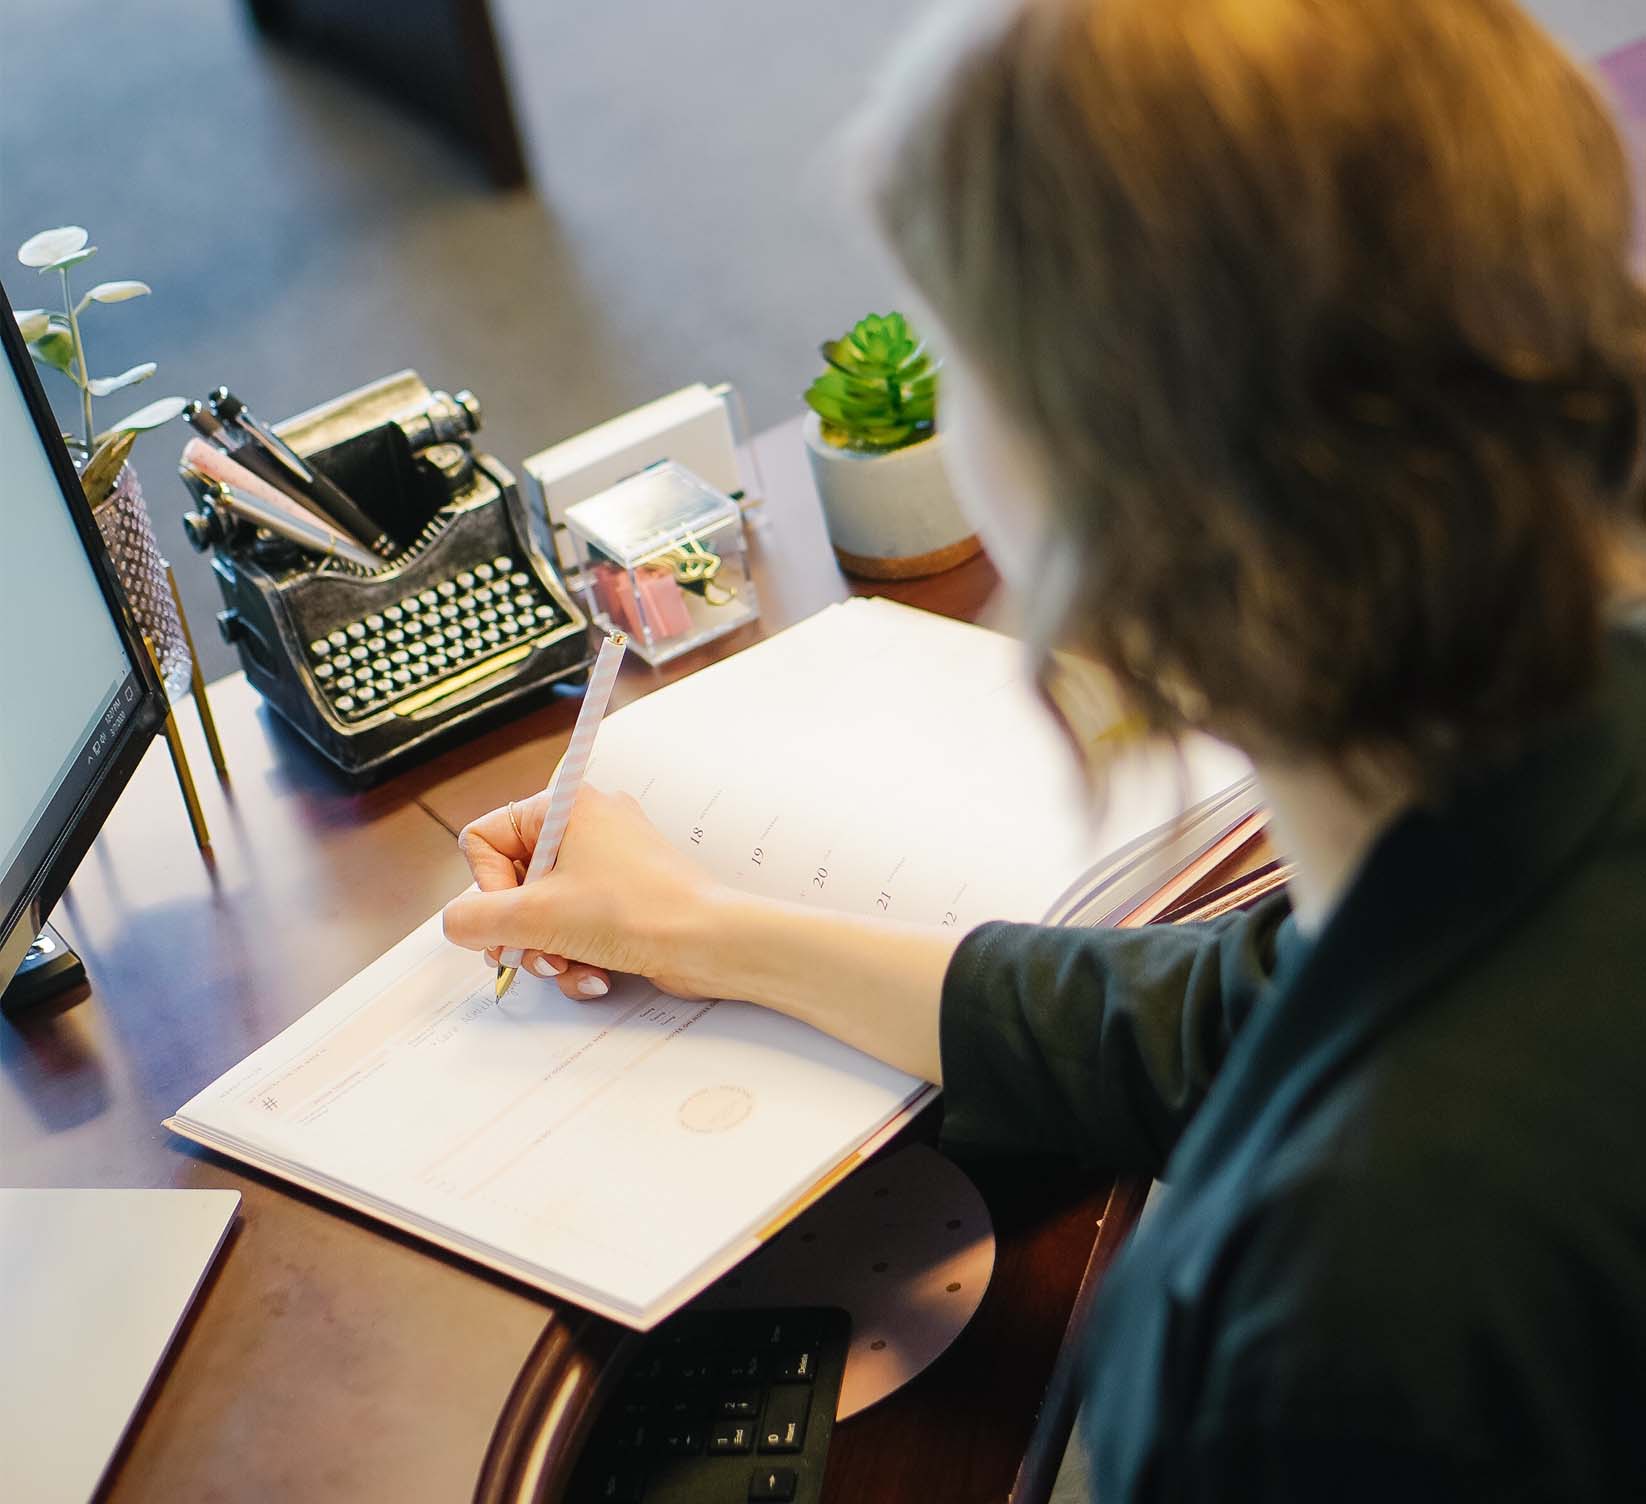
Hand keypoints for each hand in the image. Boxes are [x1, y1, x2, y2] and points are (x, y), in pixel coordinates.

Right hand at [442, 785, 724, 1000]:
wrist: (711, 943)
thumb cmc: (637, 913)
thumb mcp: (535, 916)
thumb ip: (475, 920)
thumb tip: (456, 923)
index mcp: (563, 805)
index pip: (483, 839)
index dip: (487, 888)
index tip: (514, 914)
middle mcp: (585, 824)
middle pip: (510, 882)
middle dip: (520, 930)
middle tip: (537, 953)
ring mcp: (607, 861)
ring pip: (541, 911)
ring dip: (547, 950)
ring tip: (571, 966)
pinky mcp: (623, 896)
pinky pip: (575, 925)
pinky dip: (577, 955)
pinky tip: (596, 975)